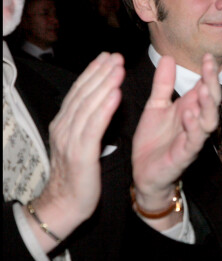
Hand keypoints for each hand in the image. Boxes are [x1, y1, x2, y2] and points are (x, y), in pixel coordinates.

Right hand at [31, 52, 123, 248]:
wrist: (65, 204)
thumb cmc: (77, 174)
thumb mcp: (79, 142)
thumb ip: (85, 122)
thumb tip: (96, 101)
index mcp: (65, 124)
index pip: (79, 92)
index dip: (93, 72)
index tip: (107, 57)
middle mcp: (65, 127)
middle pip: (84, 94)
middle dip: (100, 72)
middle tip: (116, 55)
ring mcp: (71, 139)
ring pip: (89, 105)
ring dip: (105, 84)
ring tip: (118, 67)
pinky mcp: (81, 153)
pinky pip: (94, 126)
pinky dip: (105, 108)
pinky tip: (116, 94)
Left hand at [131, 54, 219, 211]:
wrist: (143, 172)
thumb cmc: (153, 141)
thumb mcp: (156, 106)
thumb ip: (163, 84)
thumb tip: (169, 57)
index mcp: (190, 108)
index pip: (204, 87)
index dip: (208, 72)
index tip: (207, 55)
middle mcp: (195, 121)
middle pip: (212, 100)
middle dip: (212, 83)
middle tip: (209, 66)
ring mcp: (192, 138)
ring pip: (209, 120)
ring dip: (208, 105)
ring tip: (203, 89)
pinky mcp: (185, 154)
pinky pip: (194, 140)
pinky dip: (193, 126)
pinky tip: (188, 114)